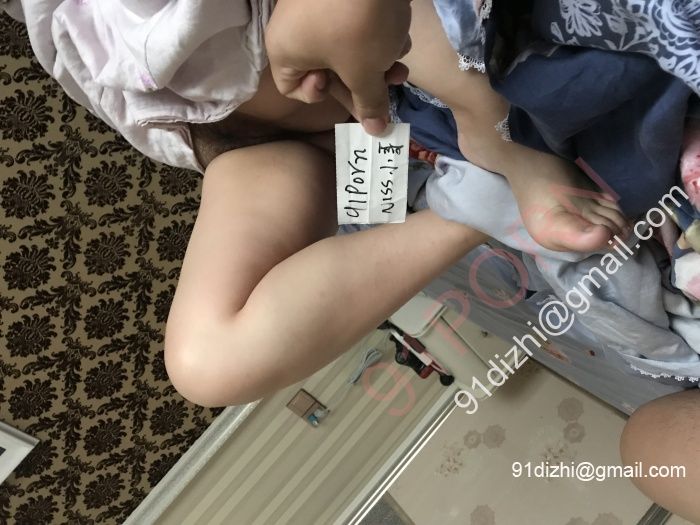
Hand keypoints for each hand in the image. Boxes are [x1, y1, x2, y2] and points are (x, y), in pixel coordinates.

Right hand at [265, 0, 411, 134]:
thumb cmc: (356, 26)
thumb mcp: (365, 72)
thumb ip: (369, 104)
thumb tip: (375, 132)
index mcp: (285, 50)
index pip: (293, 89)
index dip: (322, 96)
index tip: (347, 90)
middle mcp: (295, 29)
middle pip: (328, 71)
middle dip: (362, 81)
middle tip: (388, 86)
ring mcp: (317, 7)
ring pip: (347, 49)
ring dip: (376, 61)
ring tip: (399, 62)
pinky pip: (355, 25)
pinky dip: (376, 34)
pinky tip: (399, 35)